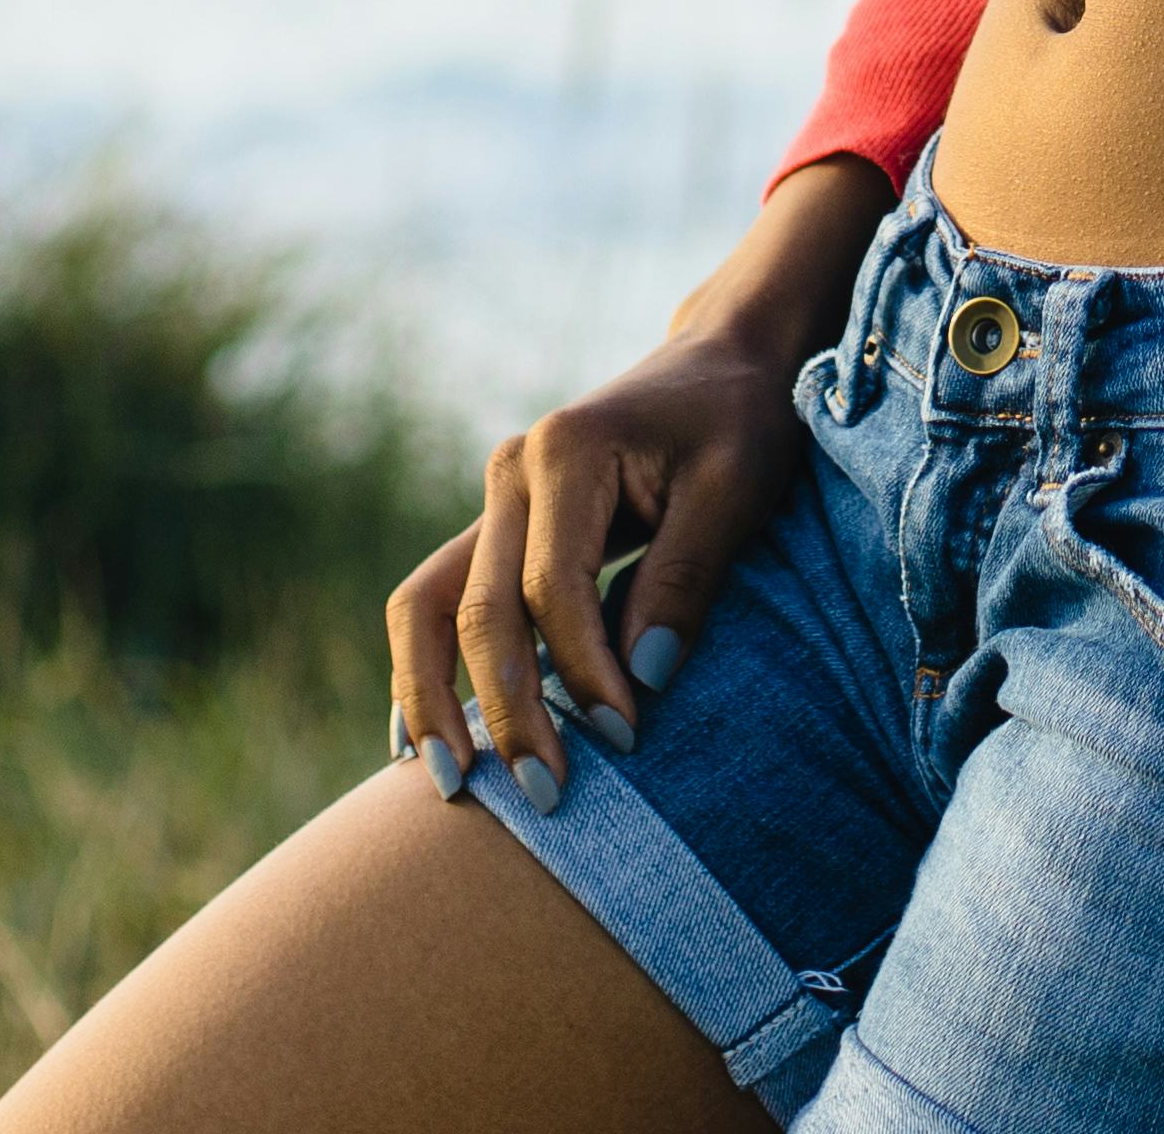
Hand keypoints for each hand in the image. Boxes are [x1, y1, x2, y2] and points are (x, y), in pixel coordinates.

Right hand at [385, 156, 883, 808]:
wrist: (723, 365)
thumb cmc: (739, 424)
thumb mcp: (734, 490)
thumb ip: (684, 578)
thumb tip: (642, 682)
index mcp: (565, 450)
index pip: (553, 588)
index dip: (583, 672)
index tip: (626, 739)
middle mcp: (510, 472)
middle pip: (478, 608)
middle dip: (506, 711)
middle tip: (543, 798)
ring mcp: (494, 500)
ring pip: (426, 605)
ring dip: (431, 697)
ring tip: (452, 783)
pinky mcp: (498, 530)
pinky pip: (438, 603)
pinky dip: (426, 670)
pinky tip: (423, 741)